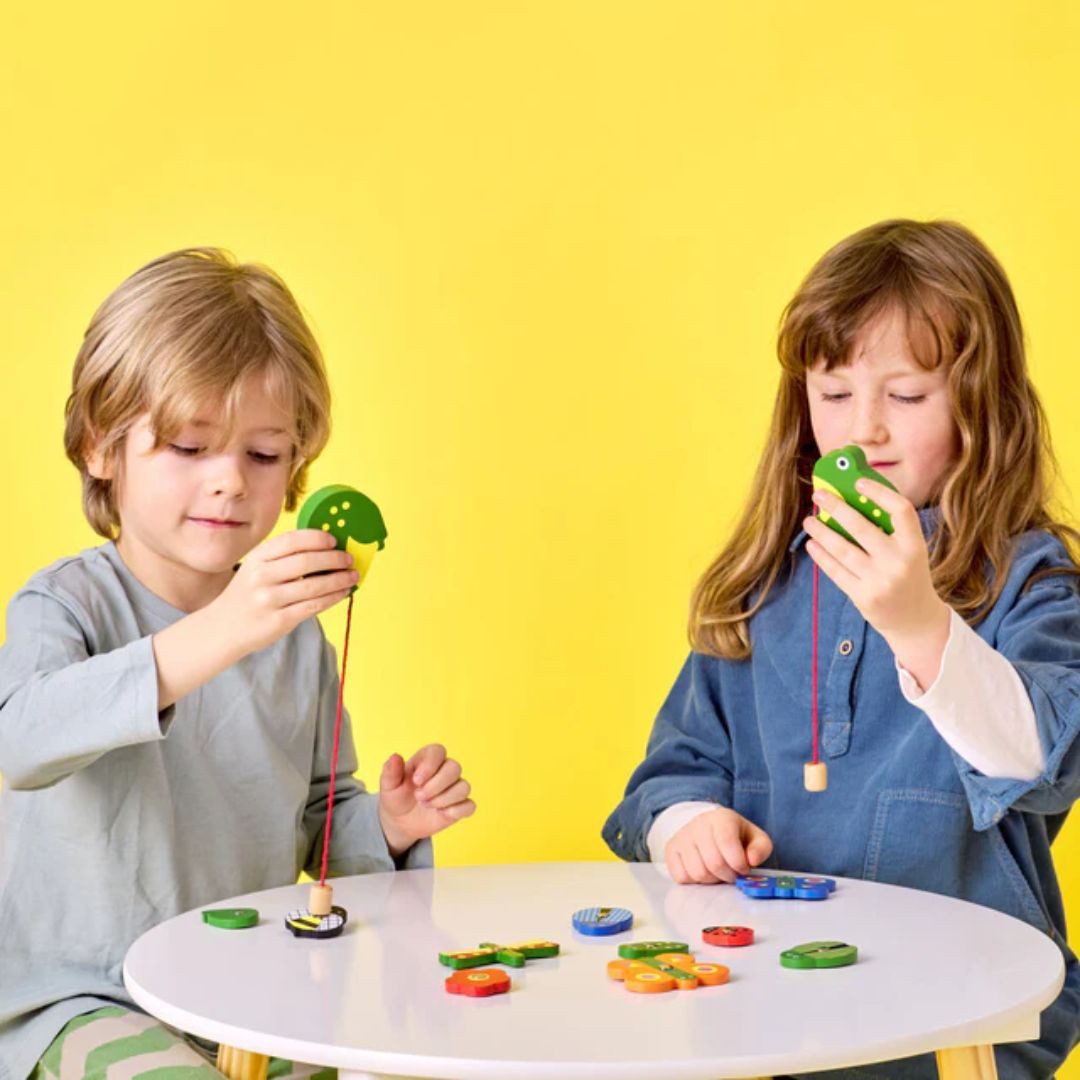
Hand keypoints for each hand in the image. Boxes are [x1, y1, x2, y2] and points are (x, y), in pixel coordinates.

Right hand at [210, 530, 357, 655]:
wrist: (223, 628)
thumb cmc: (247, 594)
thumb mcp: (256, 568)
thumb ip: (283, 557)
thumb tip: (325, 546)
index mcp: (257, 558)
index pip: (292, 541)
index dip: (317, 538)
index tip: (334, 540)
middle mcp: (261, 576)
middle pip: (306, 561)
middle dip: (334, 559)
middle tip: (349, 559)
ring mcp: (269, 599)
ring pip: (314, 585)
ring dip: (339, 579)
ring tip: (353, 576)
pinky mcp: (278, 620)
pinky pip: (313, 606)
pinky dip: (333, 598)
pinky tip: (343, 592)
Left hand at [378, 744, 475, 856]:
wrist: (400, 822)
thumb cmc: (396, 797)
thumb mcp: (388, 786)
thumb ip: (391, 771)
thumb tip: (395, 757)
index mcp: (427, 760)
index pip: (438, 751)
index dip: (429, 765)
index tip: (416, 781)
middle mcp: (444, 770)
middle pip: (454, 768)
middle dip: (435, 786)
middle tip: (419, 797)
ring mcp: (454, 788)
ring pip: (464, 787)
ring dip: (443, 799)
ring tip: (426, 805)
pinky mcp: (460, 806)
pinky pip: (469, 806)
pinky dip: (455, 811)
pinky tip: (440, 814)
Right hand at [665, 807, 772, 883]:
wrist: (709, 829)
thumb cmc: (736, 837)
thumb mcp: (755, 838)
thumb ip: (761, 848)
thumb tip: (751, 860)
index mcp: (721, 818)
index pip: (727, 843)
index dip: (739, 863)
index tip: (744, 868)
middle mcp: (698, 824)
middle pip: (714, 862)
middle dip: (728, 875)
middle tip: (733, 874)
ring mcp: (682, 836)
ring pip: (698, 873)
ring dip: (712, 880)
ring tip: (718, 872)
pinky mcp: (671, 850)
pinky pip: (681, 877)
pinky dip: (695, 881)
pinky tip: (703, 870)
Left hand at [804, 481, 950, 687]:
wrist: (916, 620)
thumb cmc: (909, 575)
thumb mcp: (910, 552)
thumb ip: (889, 531)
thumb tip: (852, 501)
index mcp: (915, 546)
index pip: (901, 510)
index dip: (879, 493)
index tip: (858, 482)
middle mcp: (899, 562)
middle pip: (862, 527)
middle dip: (836, 508)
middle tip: (819, 495)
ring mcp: (880, 581)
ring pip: (842, 549)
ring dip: (822, 532)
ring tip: (809, 520)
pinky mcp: (863, 596)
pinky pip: (836, 571)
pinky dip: (821, 555)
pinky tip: (812, 544)